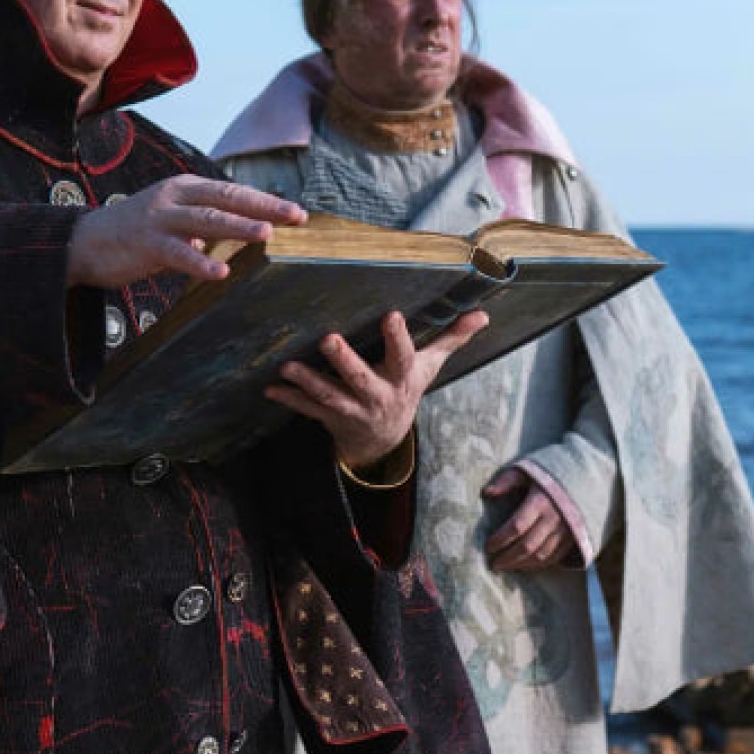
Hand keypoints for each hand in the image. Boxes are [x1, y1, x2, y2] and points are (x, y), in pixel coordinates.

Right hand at [67, 175, 305, 289]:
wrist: (84, 241)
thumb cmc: (135, 234)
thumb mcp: (174, 221)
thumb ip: (204, 224)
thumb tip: (242, 231)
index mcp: (185, 189)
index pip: (232, 191)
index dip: (265, 200)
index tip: (297, 212)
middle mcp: (175, 197)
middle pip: (226, 198)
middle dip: (264, 207)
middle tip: (296, 217)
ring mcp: (159, 218)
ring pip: (206, 220)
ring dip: (238, 226)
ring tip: (266, 234)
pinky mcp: (145, 243)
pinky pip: (178, 254)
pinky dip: (200, 261)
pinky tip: (220, 271)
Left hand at [264, 309, 487, 468]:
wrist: (384, 439)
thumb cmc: (405, 388)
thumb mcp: (429, 366)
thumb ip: (451, 339)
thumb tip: (482, 314)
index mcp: (402, 378)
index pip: (404, 356)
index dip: (398, 338)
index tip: (391, 314)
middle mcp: (378, 396)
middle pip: (361, 379)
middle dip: (344, 361)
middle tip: (328, 339)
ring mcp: (353, 410)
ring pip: (330, 397)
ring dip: (308, 383)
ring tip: (287, 367)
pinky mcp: (331, 418)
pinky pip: (308, 411)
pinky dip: (290, 400)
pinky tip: (271, 389)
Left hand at [482, 467, 576, 570]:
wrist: (585, 478)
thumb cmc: (550, 474)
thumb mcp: (527, 471)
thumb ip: (507, 480)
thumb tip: (487, 492)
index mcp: (540, 501)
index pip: (516, 526)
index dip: (500, 539)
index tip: (488, 546)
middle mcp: (554, 518)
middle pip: (527, 545)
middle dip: (508, 557)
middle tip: (493, 564)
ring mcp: (566, 531)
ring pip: (541, 555)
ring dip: (521, 564)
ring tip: (506, 567)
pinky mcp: (574, 538)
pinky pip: (555, 557)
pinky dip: (538, 564)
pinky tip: (525, 565)